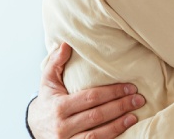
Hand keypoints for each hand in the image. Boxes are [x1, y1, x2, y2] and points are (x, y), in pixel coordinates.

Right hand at [26, 42, 145, 138]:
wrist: (35, 127)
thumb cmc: (47, 101)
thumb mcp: (47, 81)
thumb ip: (56, 62)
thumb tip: (67, 44)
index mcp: (59, 107)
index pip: (90, 98)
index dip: (112, 92)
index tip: (130, 87)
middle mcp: (63, 126)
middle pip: (97, 116)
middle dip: (120, 107)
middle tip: (138, 99)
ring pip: (97, 135)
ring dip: (118, 125)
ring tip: (134, 116)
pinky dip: (110, 137)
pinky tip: (123, 130)